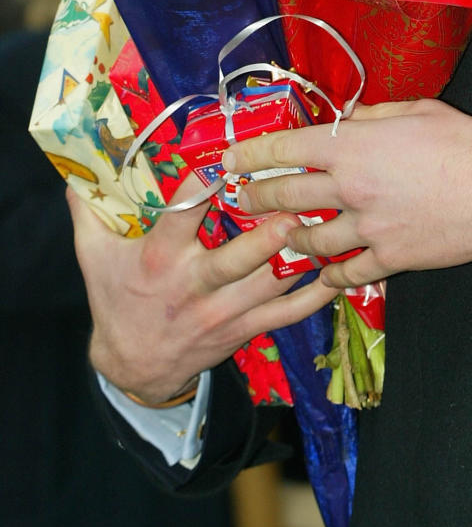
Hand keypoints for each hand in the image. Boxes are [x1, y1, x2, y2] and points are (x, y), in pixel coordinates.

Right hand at [68, 176, 337, 403]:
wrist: (132, 368)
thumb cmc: (116, 299)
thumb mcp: (93, 254)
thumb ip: (88, 210)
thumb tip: (76, 170)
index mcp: (159, 258)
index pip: (182, 215)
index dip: (204, 185)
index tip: (227, 158)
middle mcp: (194, 285)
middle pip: (236, 259)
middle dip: (268, 234)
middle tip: (297, 203)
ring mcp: (223, 312)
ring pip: (269, 284)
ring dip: (301, 256)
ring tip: (328, 224)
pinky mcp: (244, 330)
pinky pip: (287, 314)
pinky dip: (316, 295)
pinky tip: (340, 272)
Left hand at [223, 99, 471, 288]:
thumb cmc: (464, 143)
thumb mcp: (417, 110)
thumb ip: (374, 115)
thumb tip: (350, 117)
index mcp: (353, 146)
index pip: (286, 148)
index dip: (251, 153)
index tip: (230, 159)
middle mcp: (351, 187)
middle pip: (285, 196)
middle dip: (254, 199)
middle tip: (239, 201)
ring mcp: (367, 228)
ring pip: (309, 239)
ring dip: (289, 239)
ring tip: (281, 237)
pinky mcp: (389, 258)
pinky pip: (347, 273)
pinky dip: (330, 275)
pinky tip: (323, 275)